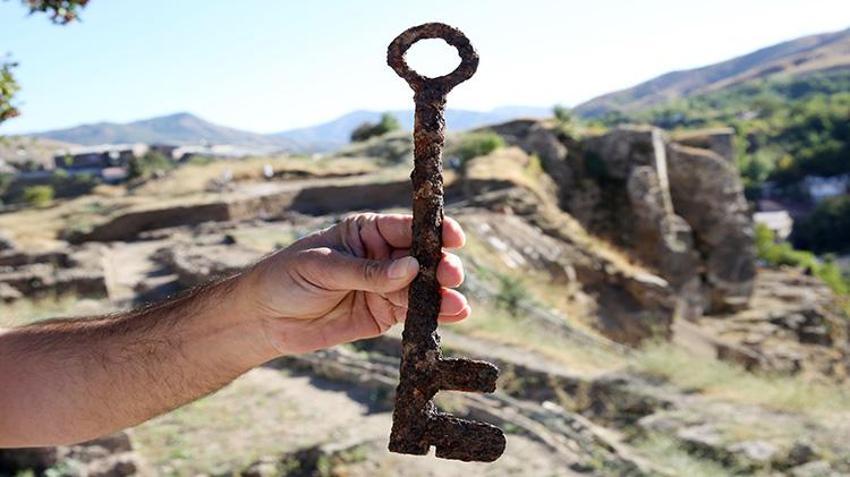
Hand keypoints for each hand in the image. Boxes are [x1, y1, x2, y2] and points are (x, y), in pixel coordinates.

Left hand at [242, 213, 468, 355]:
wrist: (265, 319)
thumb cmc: (287, 278)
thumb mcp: (323, 268)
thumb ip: (366, 271)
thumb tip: (410, 269)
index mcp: (367, 232)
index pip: (406, 227)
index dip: (433, 231)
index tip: (453, 237)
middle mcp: (382, 256)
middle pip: (421, 258)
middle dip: (439, 265)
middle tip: (450, 275)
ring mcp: (385, 286)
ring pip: (422, 288)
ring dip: (442, 294)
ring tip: (457, 304)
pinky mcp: (384, 315)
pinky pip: (414, 312)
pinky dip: (434, 314)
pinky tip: (452, 314)